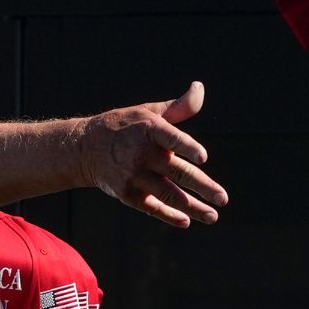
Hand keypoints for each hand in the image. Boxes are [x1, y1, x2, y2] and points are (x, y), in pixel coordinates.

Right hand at [79, 81, 227, 227]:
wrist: (85, 148)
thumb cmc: (126, 126)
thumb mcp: (149, 112)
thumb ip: (179, 107)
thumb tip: (199, 87)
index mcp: (150, 130)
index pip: (172, 139)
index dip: (187, 147)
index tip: (203, 158)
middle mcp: (141, 154)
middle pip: (177, 172)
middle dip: (202, 186)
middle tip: (223, 198)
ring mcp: (133, 176)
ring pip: (168, 194)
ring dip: (192, 207)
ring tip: (213, 216)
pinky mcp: (127, 194)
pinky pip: (152, 207)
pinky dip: (169, 216)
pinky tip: (186, 221)